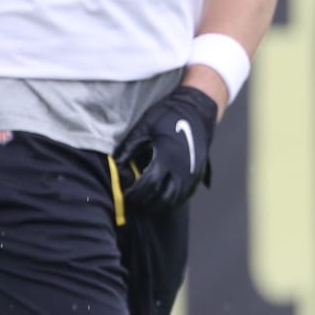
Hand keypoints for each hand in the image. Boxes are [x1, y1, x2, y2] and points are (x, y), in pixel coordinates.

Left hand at [115, 86, 217, 211]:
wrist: (197, 109)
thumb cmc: (169, 115)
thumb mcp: (144, 127)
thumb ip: (129, 148)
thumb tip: (116, 167)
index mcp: (166, 157)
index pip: (148, 186)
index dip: (134, 194)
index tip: (125, 194)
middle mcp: (181, 169)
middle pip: (163, 199)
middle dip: (146, 203)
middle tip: (134, 201)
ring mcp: (192, 173)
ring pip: (175, 200)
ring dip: (160, 205)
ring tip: (146, 202)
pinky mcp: (197, 173)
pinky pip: (185, 194)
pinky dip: (172, 200)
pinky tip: (162, 196)